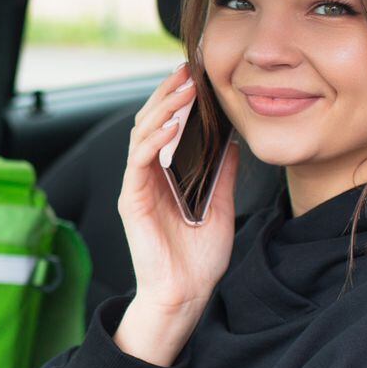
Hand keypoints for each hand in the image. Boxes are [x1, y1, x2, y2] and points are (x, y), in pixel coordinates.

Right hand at [116, 61, 240, 362]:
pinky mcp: (132, 202)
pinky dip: (154, 140)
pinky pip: (139, 162)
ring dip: (162, 109)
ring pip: (141, 135)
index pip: (166, 128)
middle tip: (187, 72)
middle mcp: (147, 178)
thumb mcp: (221, 208)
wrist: (185, 295)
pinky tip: (173, 127)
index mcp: (165, 177)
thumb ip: (223, 175)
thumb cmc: (198, 260)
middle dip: (166, 95)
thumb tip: (234, 143)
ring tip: (183, 91)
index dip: (177, 101)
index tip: (195, 78)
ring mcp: (137, 188)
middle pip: (149, 123)